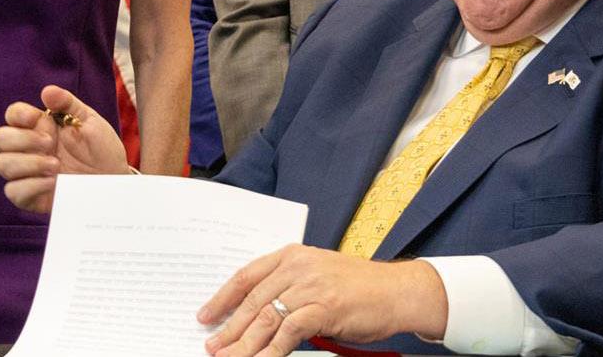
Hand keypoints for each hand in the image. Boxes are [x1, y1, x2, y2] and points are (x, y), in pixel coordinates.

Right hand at [0, 85, 127, 212]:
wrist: (114, 180)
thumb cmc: (101, 148)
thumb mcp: (89, 121)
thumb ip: (68, 104)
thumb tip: (47, 91)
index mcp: (39, 126)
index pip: (13, 114)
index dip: (18, 114)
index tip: (35, 118)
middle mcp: (28, 148)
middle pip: (0, 138)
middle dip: (21, 139)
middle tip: (50, 144)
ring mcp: (27, 172)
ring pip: (2, 164)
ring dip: (28, 163)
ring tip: (56, 166)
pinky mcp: (30, 196)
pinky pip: (13, 191)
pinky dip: (30, 186)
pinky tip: (52, 183)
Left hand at [197, 245, 446, 356]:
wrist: (397, 292)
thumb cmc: (359, 288)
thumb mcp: (318, 277)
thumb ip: (290, 287)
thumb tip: (258, 313)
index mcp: (293, 255)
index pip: (247, 275)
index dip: (223, 297)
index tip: (206, 314)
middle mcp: (297, 266)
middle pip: (252, 300)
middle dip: (229, 327)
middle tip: (212, 346)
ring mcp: (310, 286)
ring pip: (265, 318)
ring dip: (243, 343)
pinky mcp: (323, 308)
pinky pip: (288, 332)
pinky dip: (271, 351)